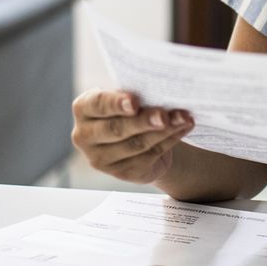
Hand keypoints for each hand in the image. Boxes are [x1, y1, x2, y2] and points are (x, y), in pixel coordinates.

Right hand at [71, 89, 194, 184]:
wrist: (138, 136)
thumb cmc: (130, 108)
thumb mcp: (126, 97)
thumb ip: (133, 95)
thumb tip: (157, 92)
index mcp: (83, 109)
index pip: (97, 105)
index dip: (116, 103)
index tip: (135, 102)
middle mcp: (85, 136)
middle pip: (116, 129)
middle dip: (143, 121)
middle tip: (163, 115)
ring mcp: (101, 159)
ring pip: (136, 144)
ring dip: (164, 130)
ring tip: (183, 118)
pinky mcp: (122, 173)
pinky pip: (149, 156)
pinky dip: (170, 140)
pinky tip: (183, 128)